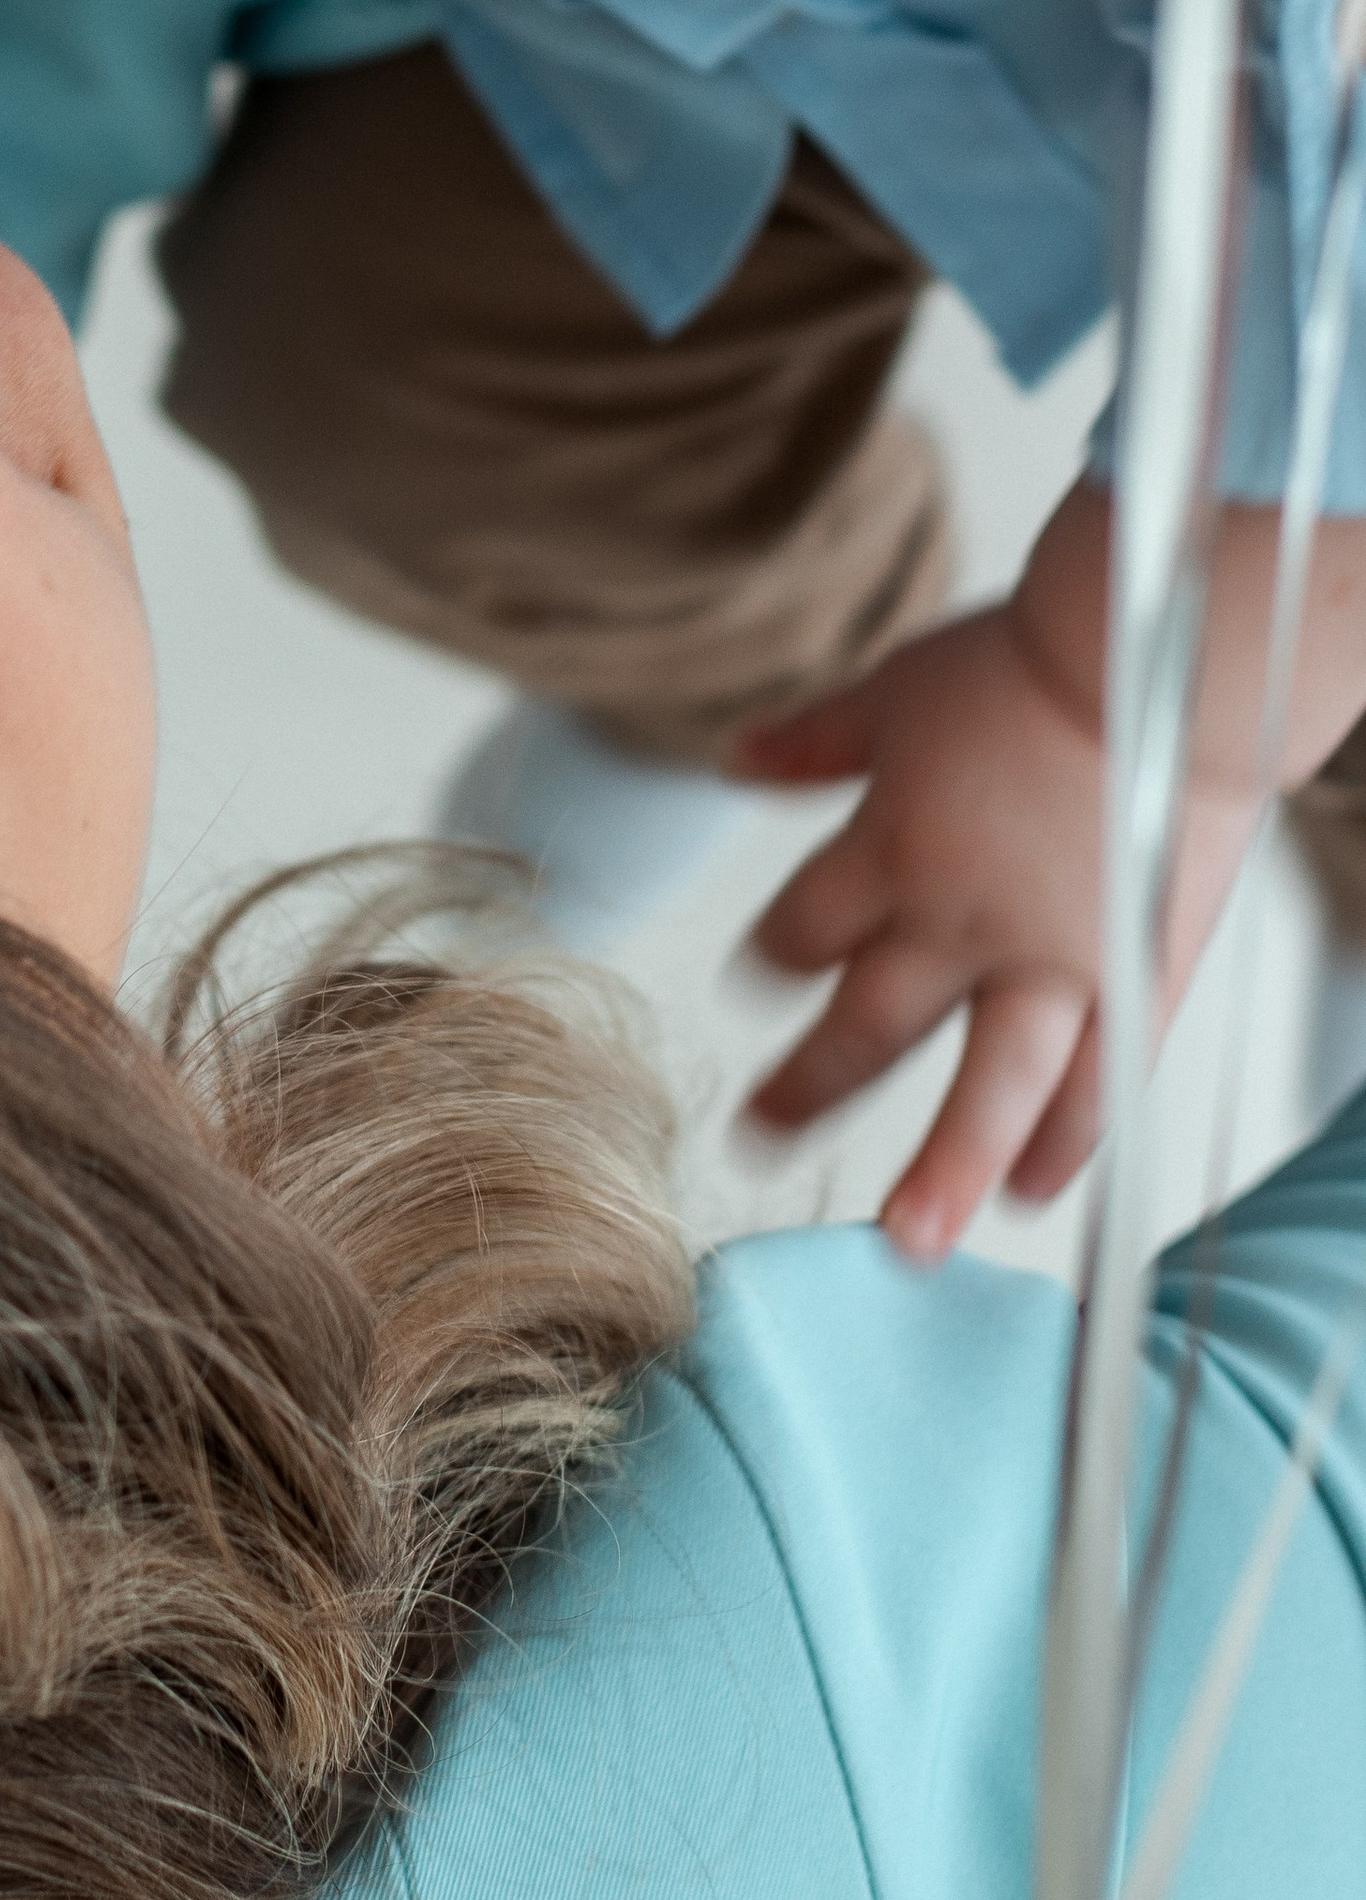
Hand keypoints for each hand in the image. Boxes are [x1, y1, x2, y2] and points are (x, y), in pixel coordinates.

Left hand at [734, 599, 1256, 1262]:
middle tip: (759, 1138)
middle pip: (869, 1025)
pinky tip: (1036, 1190)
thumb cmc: (1029, 663)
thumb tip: (734, 759)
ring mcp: (1055, 961)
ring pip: (992, 1090)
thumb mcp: (895, 691)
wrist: (1166, 659)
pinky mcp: (1137, 977)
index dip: (775, 957)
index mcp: (893, 847)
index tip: (761, 977)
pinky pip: (1099, 1081)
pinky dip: (1069, 1142)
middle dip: (809, 1086)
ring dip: (945, 1172)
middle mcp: (963, 920)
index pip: (805, 932)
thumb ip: (816, 741)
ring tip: (906, 1240)